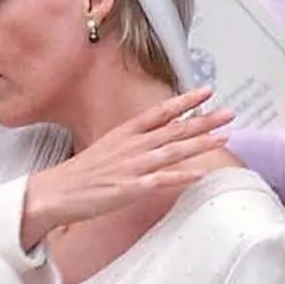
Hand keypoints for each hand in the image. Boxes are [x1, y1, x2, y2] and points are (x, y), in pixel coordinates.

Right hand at [21, 87, 232, 248]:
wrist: (55, 192)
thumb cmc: (80, 174)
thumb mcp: (106, 148)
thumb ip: (132, 144)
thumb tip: (153, 140)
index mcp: (124, 133)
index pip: (160, 112)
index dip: (185, 101)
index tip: (207, 91)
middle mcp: (131, 146)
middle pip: (174, 129)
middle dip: (204, 120)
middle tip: (229, 112)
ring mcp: (132, 166)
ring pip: (173, 151)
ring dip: (201, 143)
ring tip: (224, 136)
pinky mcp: (130, 188)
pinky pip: (162, 181)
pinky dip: (183, 176)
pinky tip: (200, 174)